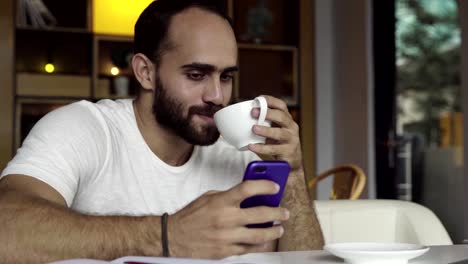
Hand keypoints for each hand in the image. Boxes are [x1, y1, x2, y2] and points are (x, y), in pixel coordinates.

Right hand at [168, 180, 289, 258]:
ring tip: (280, 228)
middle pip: (260, 214)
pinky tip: (266, 241)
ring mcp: (227, 237)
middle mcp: (225, 219)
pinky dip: (260, 245)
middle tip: (284, 212)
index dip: (265, 186)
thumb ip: (229, 196)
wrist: (173, 238)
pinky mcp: (226, 251)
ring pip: (259, 235)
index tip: (275, 187)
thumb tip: (250, 195)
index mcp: (221, 201)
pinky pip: (249, 249)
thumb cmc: (191, 217)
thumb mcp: (208, 198)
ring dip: (273, 231)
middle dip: (277, 212)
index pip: (248, 189)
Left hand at [248, 95, 302, 170]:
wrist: (292, 162)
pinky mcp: (288, 152)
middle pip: (282, 117)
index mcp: (287, 120)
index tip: (259, 98)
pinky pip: (274, 149)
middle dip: (268, 113)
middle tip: (254, 112)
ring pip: (279, 133)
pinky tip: (252, 146)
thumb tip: (242, 115)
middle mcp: (291, 128)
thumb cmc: (279, 143)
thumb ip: (264, 122)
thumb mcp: (274, 130)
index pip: (282, 106)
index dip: (271, 101)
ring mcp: (291, 140)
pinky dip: (262, 148)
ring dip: (266, 130)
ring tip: (254, 128)